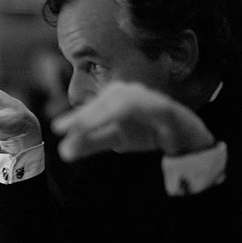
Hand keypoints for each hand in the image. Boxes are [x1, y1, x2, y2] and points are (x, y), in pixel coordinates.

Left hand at [51, 82, 215, 160]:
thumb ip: (90, 142)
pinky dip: (137, 113)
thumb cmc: (146, 131)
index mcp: (115, 98)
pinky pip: (150, 107)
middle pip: (105, 101)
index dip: (75, 116)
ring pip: (125, 102)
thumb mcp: (115, 139)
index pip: (92, 106)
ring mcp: (149, 97)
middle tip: (68, 129)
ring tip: (87, 127)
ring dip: (104, 114)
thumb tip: (63, 150)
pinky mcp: (168, 108)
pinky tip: (124, 123)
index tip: (57, 129)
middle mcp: (131, 92)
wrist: (184, 138)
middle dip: (86, 115)